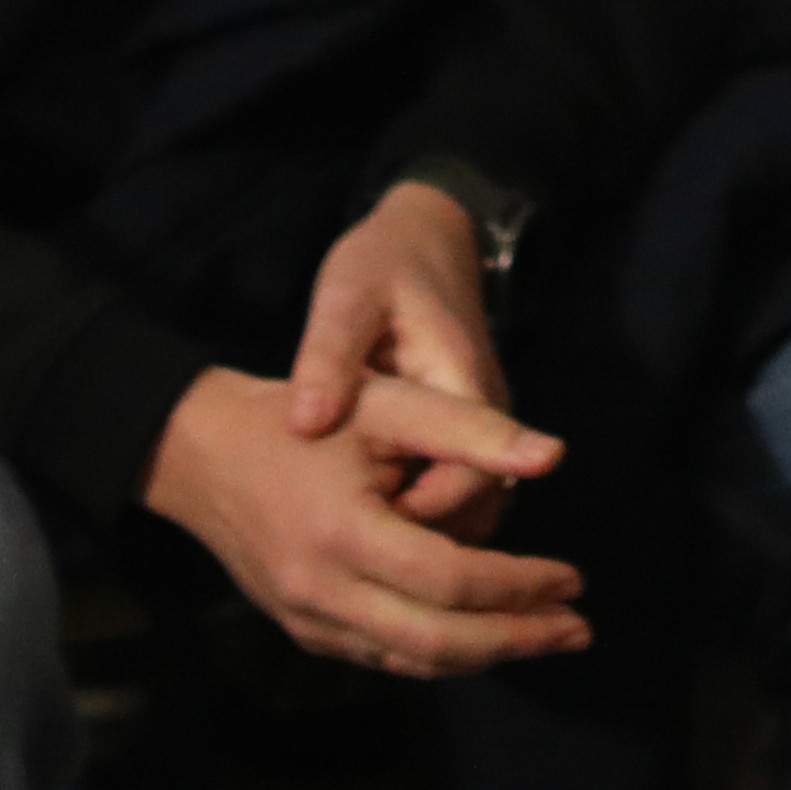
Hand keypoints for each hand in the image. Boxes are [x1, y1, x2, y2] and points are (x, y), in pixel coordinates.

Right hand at [151, 368, 592, 680]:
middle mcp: (321, 592)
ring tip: (546, 635)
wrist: (202, 452)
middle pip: (439, 641)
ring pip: (413, 661)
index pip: (452, 581)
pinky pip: (382, 656)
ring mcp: (306, 620)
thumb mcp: (388, 404)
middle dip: (517, 639)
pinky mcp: (302, 628)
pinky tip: (481, 633)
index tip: (573, 576)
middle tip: (578, 629)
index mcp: (344, 535)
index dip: (521, 584)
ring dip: (485, 655)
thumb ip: (471, 429)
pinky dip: (438, 650)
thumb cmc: (303, 417)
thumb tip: (554, 457)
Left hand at [286, 179, 550, 528]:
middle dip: (426, 540)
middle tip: (355, 554)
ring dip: (429, 535)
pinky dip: (426, 518)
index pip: (470, 476)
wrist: (425, 235)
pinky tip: (373, 524)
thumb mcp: (346, 296)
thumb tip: (305, 425)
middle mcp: (485, 411)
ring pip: (473, 508)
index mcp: (459, 382)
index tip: (363, 520)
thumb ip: (329, 357)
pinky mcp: (467, 432)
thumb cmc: (382, 264)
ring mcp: (481, 425)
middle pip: (477, 506)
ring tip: (361, 550)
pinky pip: (459, 493)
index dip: (421, 513)